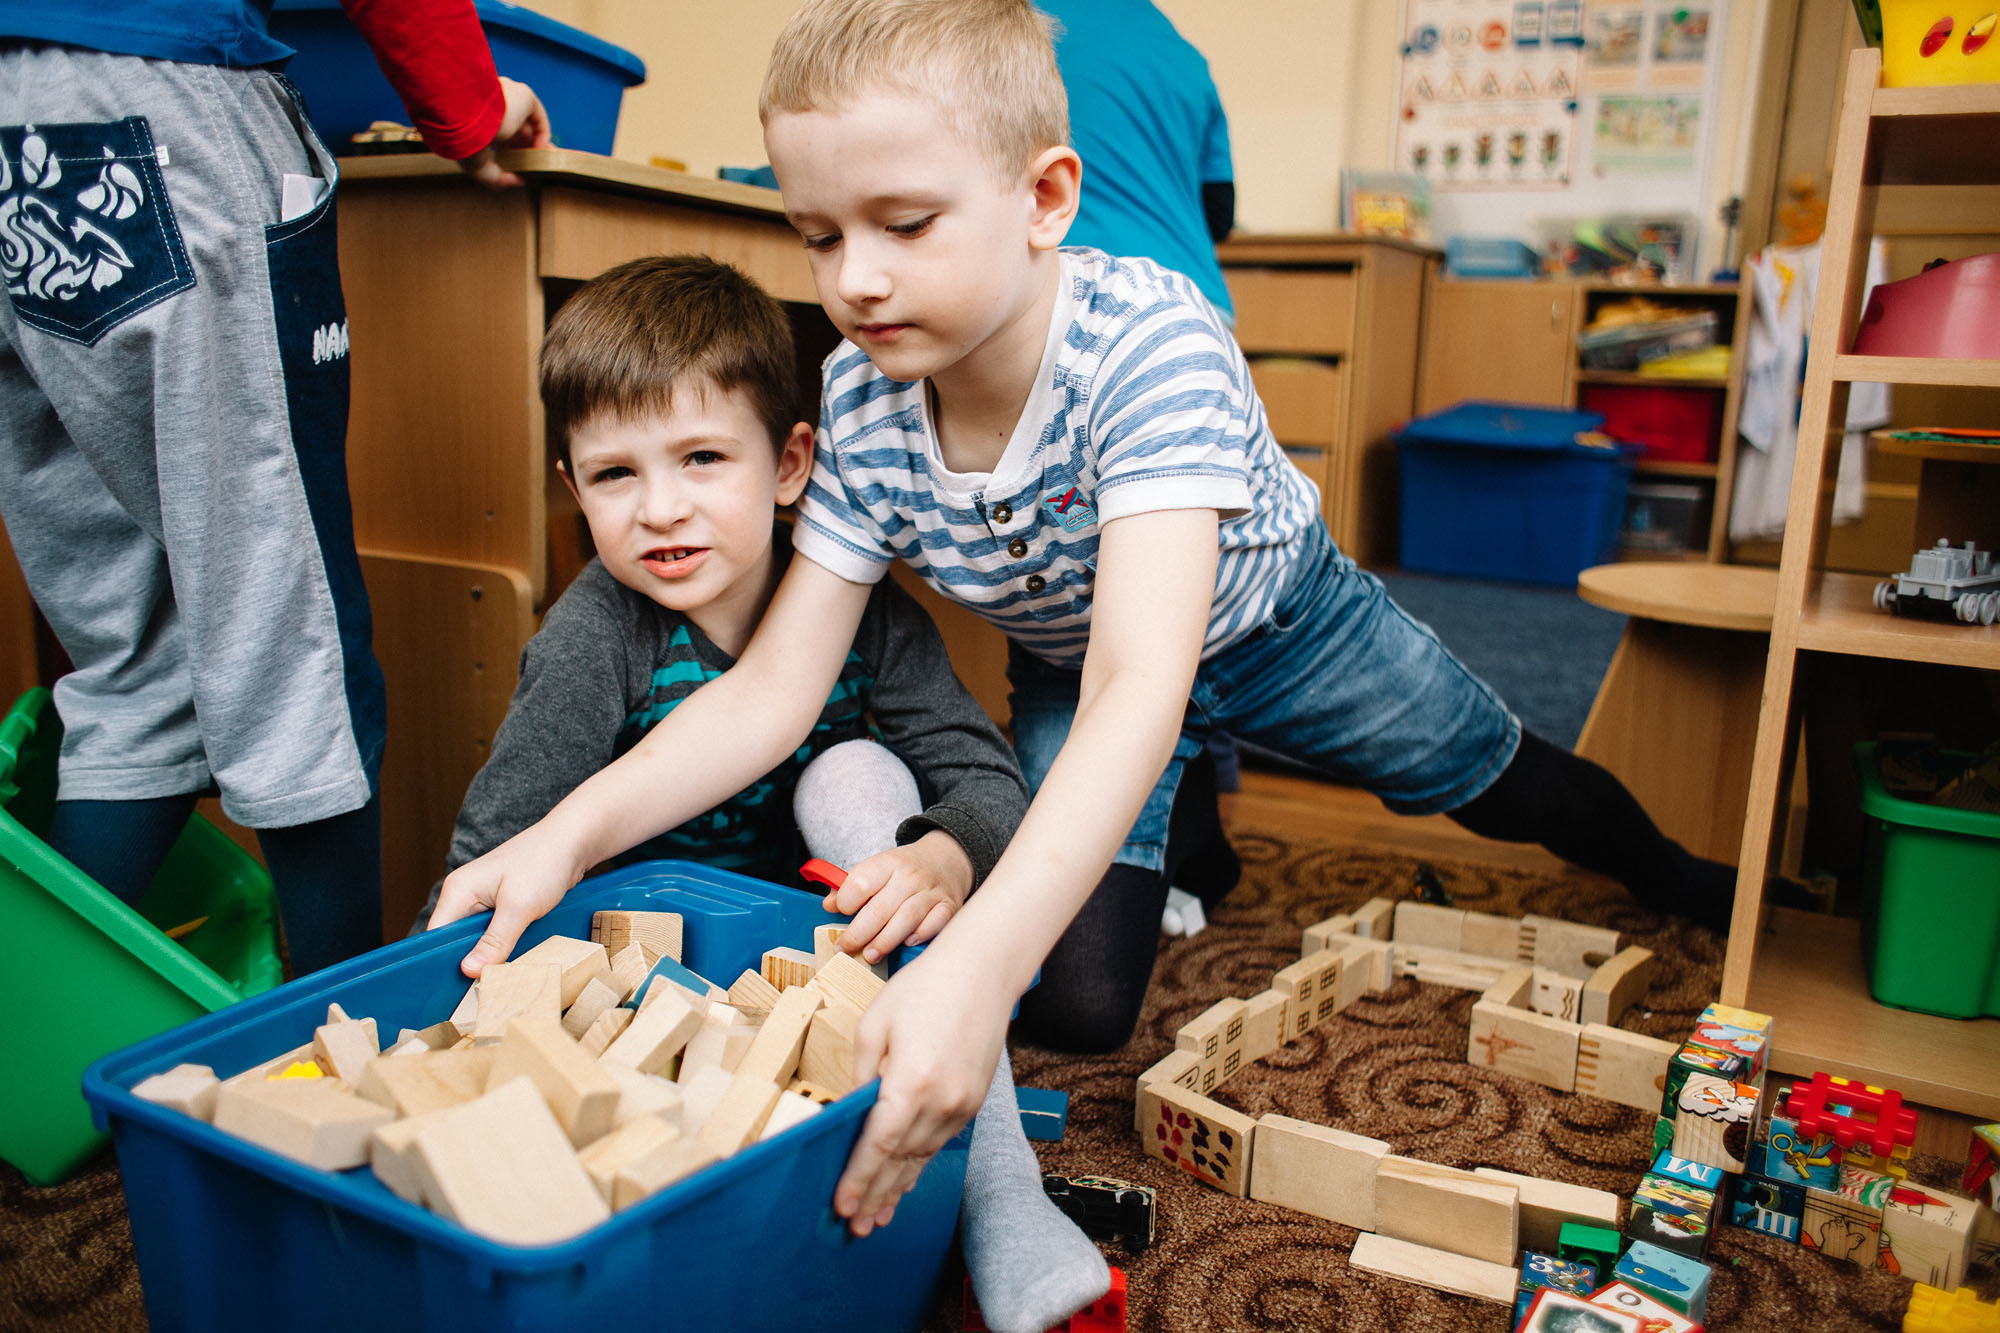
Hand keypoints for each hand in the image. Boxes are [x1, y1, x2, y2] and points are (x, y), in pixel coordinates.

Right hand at [425, 822, 584, 976]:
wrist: (572, 841)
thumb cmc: (544, 862)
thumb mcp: (520, 907)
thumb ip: (495, 941)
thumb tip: (468, 971)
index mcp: (458, 891)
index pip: (436, 936)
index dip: (445, 961)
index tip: (458, 987)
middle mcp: (465, 895)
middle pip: (454, 940)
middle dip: (470, 961)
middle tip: (487, 983)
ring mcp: (483, 900)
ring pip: (476, 939)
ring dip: (489, 954)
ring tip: (503, 972)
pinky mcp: (501, 905)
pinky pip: (493, 933)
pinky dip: (502, 945)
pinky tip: (514, 956)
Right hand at [456, 77, 551, 188]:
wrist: (465, 116)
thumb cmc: (465, 141)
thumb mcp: (479, 168)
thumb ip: (498, 179)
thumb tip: (519, 181)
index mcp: (480, 121)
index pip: (502, 137)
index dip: (514, 155)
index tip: (522, 171)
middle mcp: (494, 108)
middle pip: (519, 132)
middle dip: (530, 150)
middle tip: (538, 169)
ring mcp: (509, 99)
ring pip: (530, 125)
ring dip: (539, 144)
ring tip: (545, 164)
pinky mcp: (522, 95)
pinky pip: (538, 116)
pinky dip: (543, 133)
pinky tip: (539, 149)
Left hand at [821, 832, 971, 962]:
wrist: (946, 860)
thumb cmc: (904, 870)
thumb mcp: (877, 868)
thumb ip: (851, 886)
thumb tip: (829, 905)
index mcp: (888, 863)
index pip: (860, 883)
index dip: (846, 902)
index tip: (841, 912)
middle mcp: (910, 876)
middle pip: (880, 909)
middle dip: (858, 934)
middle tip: (845, 949)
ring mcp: (931, 892)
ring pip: (906, 920)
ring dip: (884, 942)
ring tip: (870, 956)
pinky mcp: (948, 906)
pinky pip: (934, 925)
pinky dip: (920, 936)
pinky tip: (906, 943)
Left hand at [836, 945, 1011, 1234]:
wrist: (984, 971)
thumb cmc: (925, 988)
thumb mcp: (875, 1025)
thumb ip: (862, 1074)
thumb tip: (854, 1110)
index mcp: (911, 1082)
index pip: (878, 1146)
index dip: (858, 1179)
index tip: (841, 1205)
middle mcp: (941, 1102)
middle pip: (901, 1161)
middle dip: (876, 1196)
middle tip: (855, 1227)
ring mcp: (962, 1104)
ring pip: (922, 1157)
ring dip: (898, 1186)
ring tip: (877, 1215)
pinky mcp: (973, 1101)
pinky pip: (940, 1141)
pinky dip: (919, 1163)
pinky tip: (906, 1178)